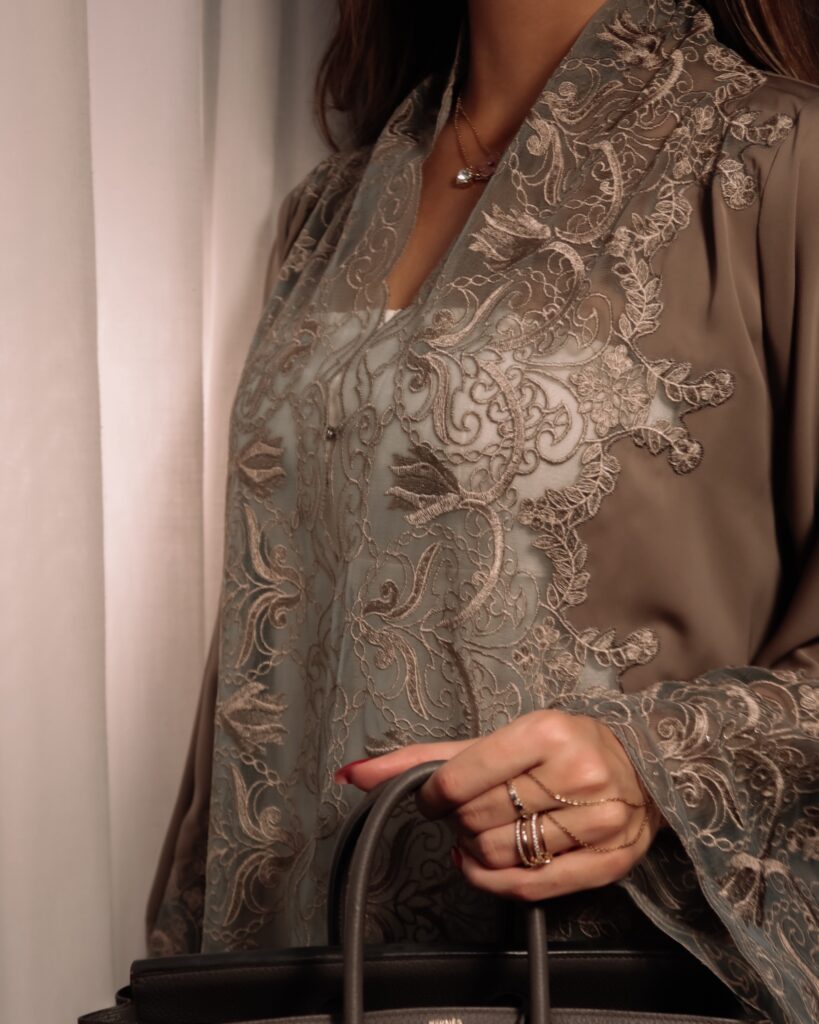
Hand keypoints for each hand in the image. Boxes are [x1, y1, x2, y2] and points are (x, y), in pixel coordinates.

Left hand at [334, 709, 665, 901]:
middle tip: (469, 808)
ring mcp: (597, 820)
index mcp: (546, 730)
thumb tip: (352, 774)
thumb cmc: (562, 747)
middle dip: (458, 818)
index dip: (433, 795)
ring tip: (487, 828)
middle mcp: (576, 773)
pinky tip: (483, 864)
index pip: (461, 777)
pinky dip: (491, 881)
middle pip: (476, 818)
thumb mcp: (502, 737)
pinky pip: (529, 887)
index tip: (434, 797)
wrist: (647, 767)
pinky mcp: (608, 862)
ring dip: (474, 847)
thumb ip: (427, 757)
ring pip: (497, 853)